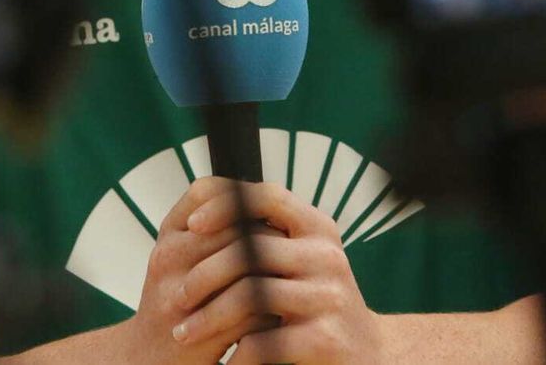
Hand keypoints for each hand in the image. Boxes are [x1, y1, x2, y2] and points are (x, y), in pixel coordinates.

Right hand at [117, 177, 280, 364]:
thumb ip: (213, 231)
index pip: (210, 193)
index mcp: (168, 235)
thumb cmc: (174, 305)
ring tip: (289, 283)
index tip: (271, 218)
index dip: (246, 200)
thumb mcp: (180, 258)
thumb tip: (271, 211)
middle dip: (272, 239)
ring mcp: (180, 295)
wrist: (143, 359)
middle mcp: (168, 258)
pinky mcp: (199, 332)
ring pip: (247, 266)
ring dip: (276, 275)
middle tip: (294, 254)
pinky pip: (251, 311)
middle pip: (235, 229)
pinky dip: (272, 313)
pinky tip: (278, 316)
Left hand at [173, 179, 384, 364]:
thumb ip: (262, 236)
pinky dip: (236, 353)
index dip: (225, 204)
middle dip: (202, 276)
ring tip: (185, 334)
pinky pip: (264, 341)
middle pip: (249, 251)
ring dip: (208, 319)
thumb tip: (198, 212)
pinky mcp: (326, 339)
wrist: (368, 355)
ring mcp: (329, 297)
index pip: (268, 196)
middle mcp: (327, 256)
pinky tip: (225, 361)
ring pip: (250, 296)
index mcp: (317, 228)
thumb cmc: (316, 305)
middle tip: (177, 298)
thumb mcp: (298, 260)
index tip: (191, 224)